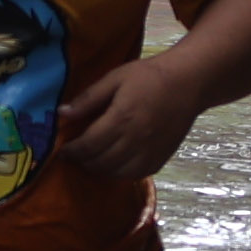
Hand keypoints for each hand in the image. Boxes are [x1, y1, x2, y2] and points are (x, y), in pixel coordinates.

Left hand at [55, 52, 214, 181]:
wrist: (188, 82)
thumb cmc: (149, 76)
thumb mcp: (116, 78)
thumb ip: (89, 98)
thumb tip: (61, 113)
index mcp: (121, 118)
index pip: (89, 144)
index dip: (72, 151)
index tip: (62, 150)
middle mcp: (135, 140)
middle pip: (100, 161)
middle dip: (83, 161)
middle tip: (75, 155)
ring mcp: (150, 152)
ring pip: (117, 173)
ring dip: (100, 169)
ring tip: (92, 160)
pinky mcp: (161, 158)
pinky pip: (136, 174)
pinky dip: (121, 173)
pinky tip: (115, 163)